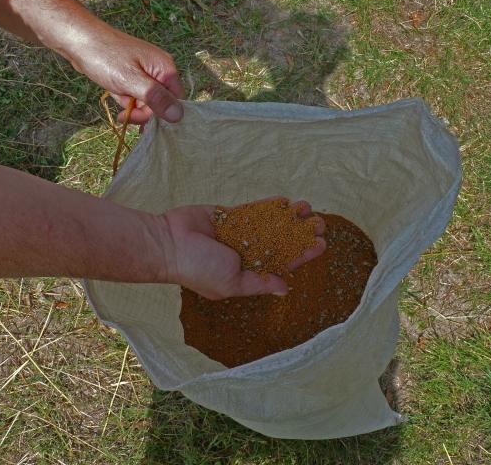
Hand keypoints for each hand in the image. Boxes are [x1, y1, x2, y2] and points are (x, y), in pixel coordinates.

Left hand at [69, 26, 184, 124]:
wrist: (79, 39)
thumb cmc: (105, 57)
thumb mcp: (131, 80)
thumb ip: (156, 98)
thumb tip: (179, 116)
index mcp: (165, 69)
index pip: (175, 101)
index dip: (160, 113)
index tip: (140, 118)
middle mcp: (160, 70)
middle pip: (161, 103)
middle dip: (142, 111)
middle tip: (123, 114)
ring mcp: (146, 72)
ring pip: (147, 101)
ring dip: (132, 106)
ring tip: (117, 99)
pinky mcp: (134, 75)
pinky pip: (136, 94)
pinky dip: (125, 98)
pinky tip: (115, 93)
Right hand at [158, 201, 325, 299]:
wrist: (169, 242)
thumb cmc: (198, 268)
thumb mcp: (233, 282)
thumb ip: (259, 284)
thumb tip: (286, 288)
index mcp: (248, 273)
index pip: (282, 263)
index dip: (303, 254)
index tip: (321, 244)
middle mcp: (246, 253)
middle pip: (281, 241)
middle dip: (300, 233)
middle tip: (319, 223)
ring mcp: (238, 233)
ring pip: (270, 224)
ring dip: (290, 217)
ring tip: (308, 207)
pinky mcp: (229, 216)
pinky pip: (254, 211)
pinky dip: (270, 206)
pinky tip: (287, 201)